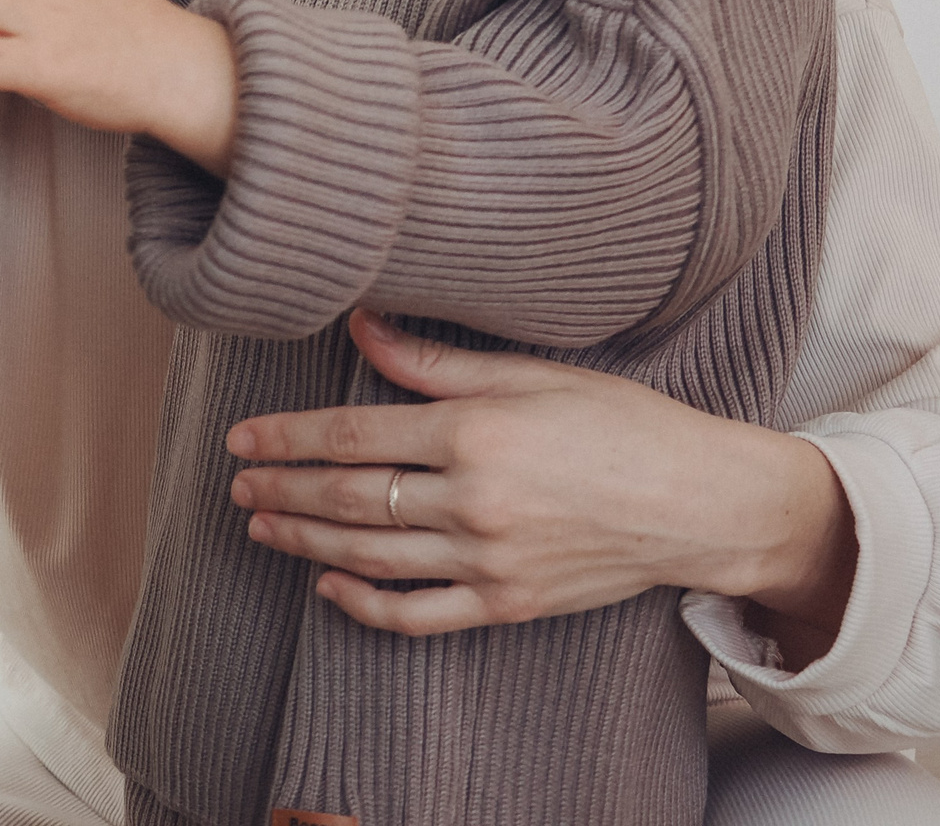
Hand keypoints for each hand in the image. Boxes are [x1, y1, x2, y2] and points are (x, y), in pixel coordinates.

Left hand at [227, 310, 855, 658]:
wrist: (703, 503)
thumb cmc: (623, 423)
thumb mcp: (531, 374)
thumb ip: (437, 362)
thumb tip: (361, 327)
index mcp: (475, 434)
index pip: (353, 436)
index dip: (289, 437)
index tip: (244, 437)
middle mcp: (475, 500)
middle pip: (351, 497)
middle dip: (283, 488)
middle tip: (236, 482)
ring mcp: (490, 559)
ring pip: (372, 554)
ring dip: (306, 539)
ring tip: (261, 523)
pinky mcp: (509, 604)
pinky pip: (419, 613)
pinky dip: (365, 604)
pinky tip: (328, 585)